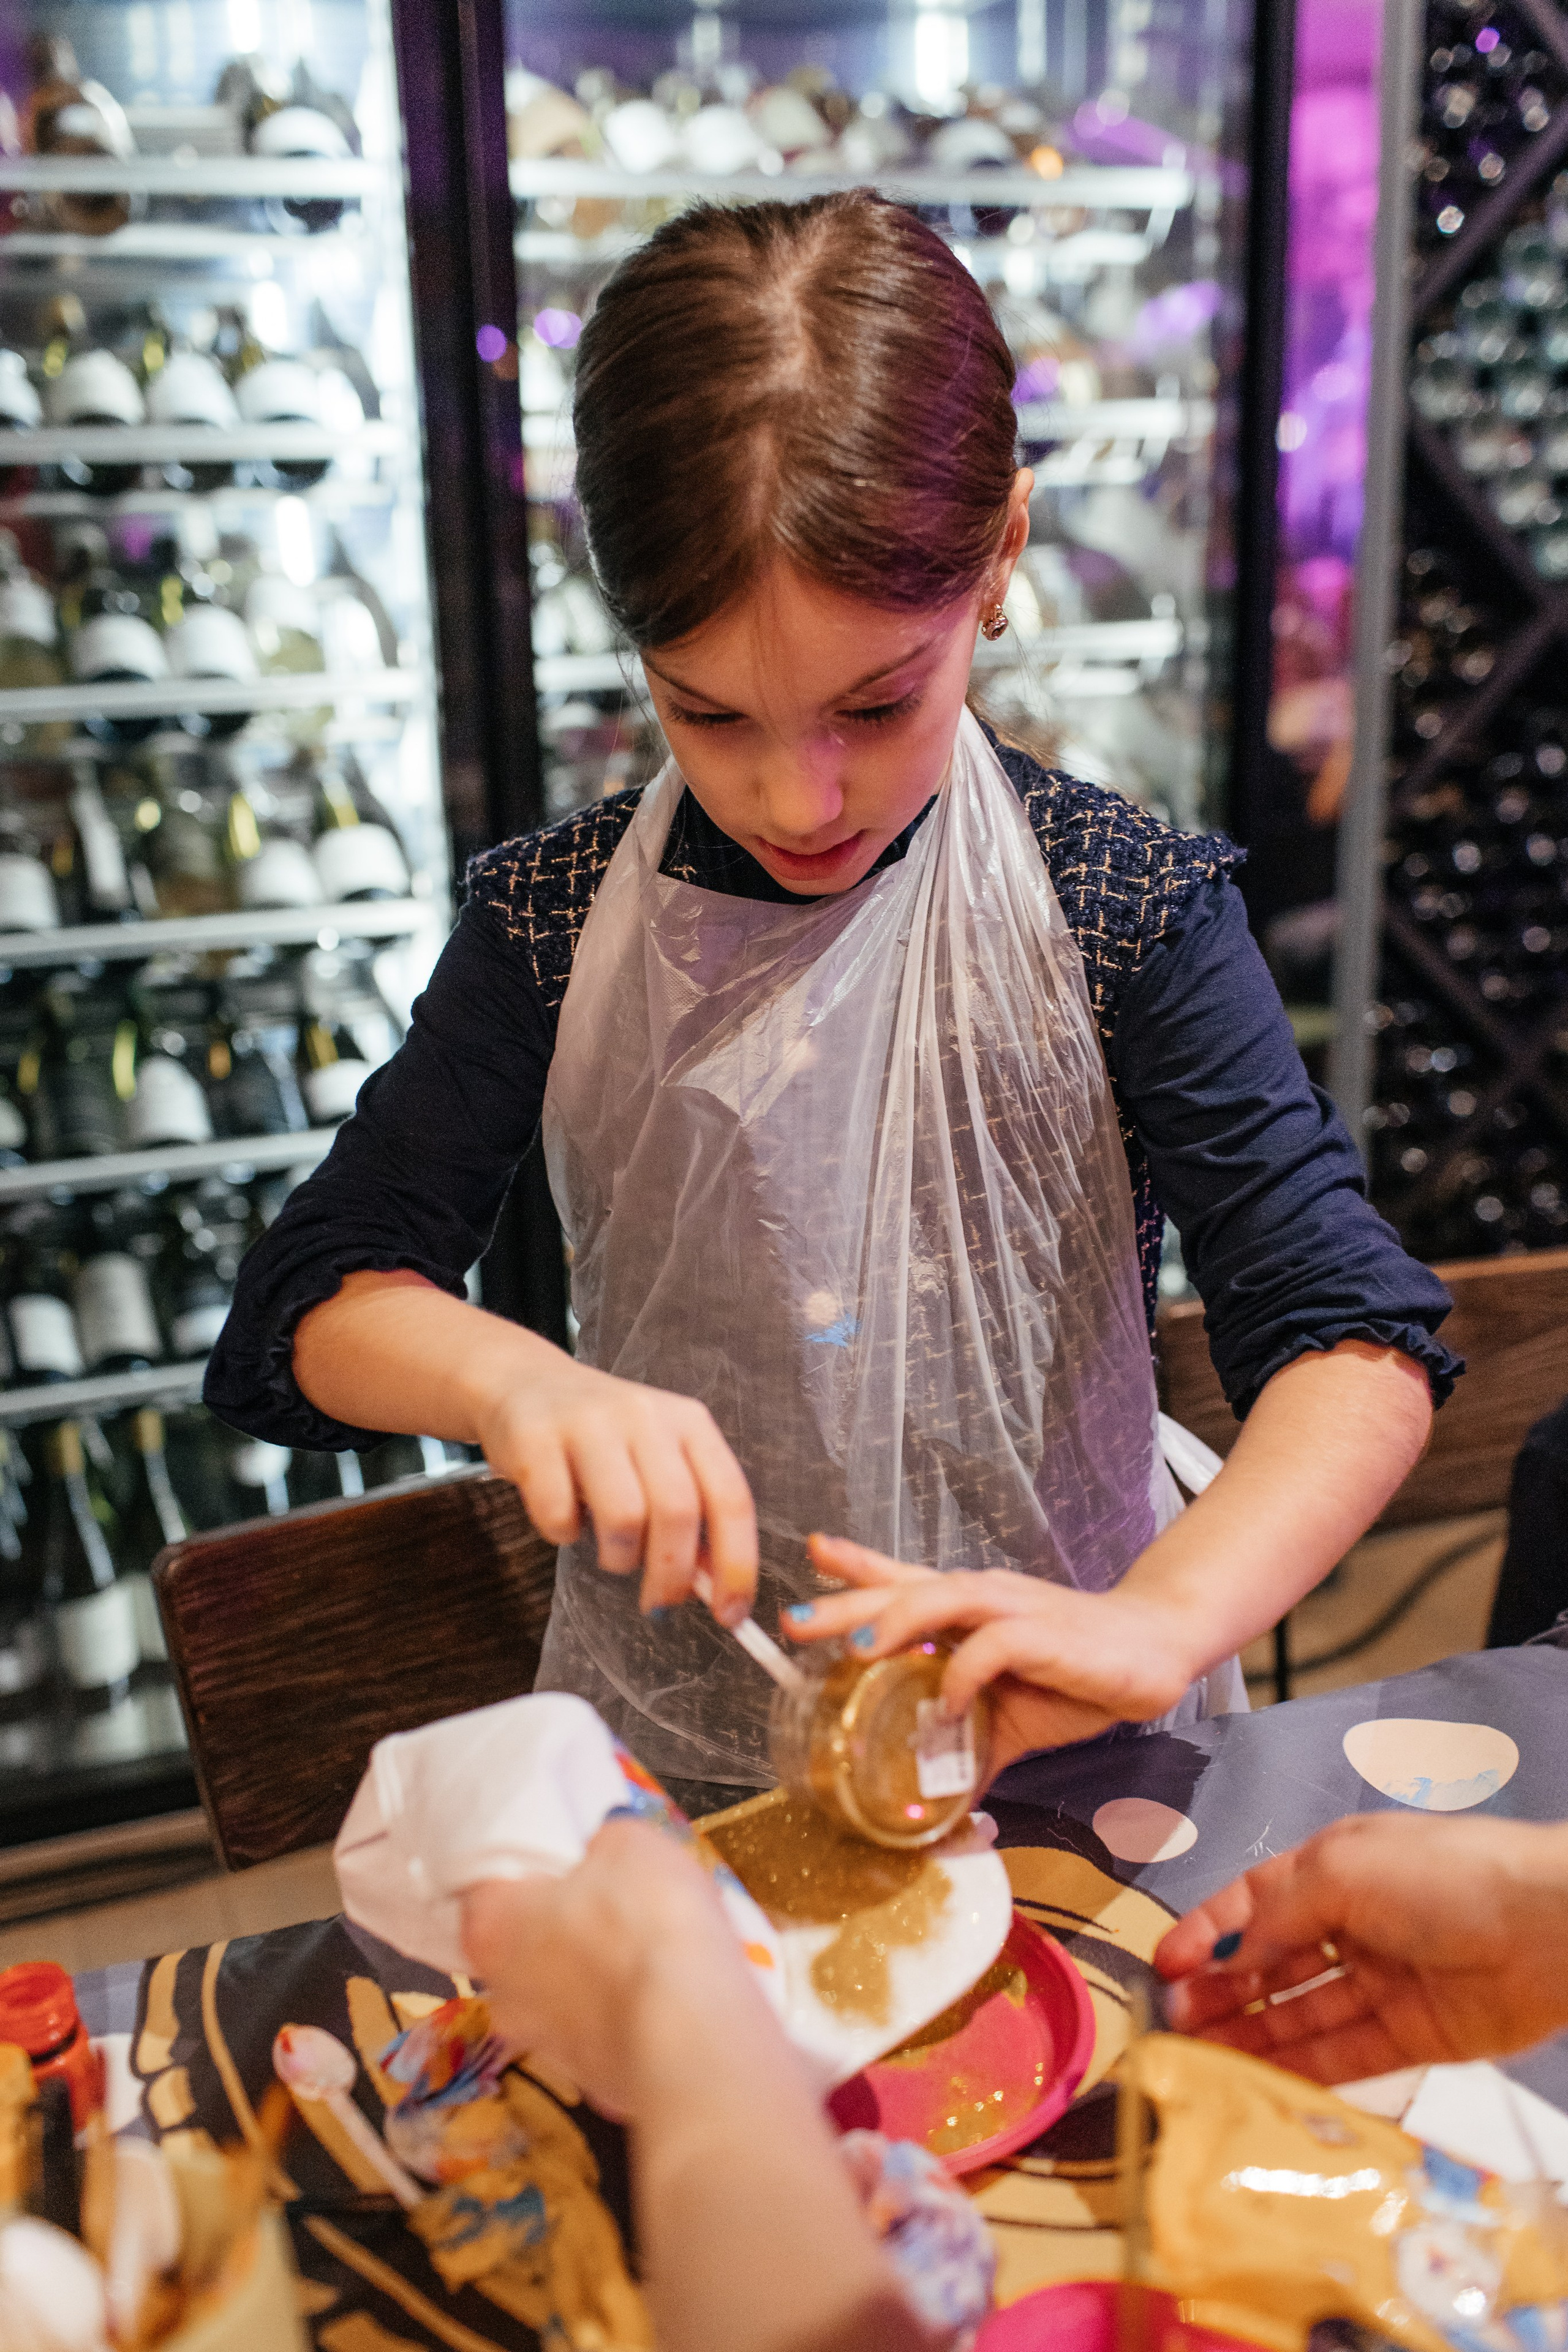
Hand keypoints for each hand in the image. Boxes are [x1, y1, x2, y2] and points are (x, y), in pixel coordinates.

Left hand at [460, 1818, 759, 2119]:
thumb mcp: (630, 1843)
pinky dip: (630, 2010)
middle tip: (612, 1897)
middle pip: (525, 1943)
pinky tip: (669, 1989)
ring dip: (599, 1972)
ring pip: (566, 1992)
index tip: (561, 1857)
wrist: (693, 2035)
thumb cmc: (646, 1924)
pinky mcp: (595, 2080)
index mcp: (490, 1927)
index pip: (486, 1886)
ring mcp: (546, 2046)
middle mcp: (503, 1994)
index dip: (527, 1867)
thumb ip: (603, 1846)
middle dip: (564, 1923)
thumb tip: (605, 1855)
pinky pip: (609, 2028)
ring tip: (651, 1946)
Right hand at [473, 1351, 757, 1618]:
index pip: (731, 1498)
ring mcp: (588, 1422)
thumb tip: (714, 1586)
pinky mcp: (535, 1437)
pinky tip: (562, 1519)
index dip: (737, 1564)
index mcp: (690, 1422)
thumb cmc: (605, 1439)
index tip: (730, 1615)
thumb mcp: (658, 1459)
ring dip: (619, 1558)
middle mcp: (645, 1415)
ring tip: (610, 1552)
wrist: (526, 1383)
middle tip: (658, 1603)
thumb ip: (691, 1513)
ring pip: (623, 1516)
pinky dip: (562, 1534)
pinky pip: (558, 1513)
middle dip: (672, 1575)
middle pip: (678, 1511)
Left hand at [782, 1534, 1197, 1773]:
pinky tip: (946, 1704)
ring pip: (940, 1598)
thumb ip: (965, 1750)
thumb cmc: (1075, 1673)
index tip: (811, 1555)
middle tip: (796, 1619)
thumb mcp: (1006, 1718)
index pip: (900, 1577)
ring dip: (895, 1621)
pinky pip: (992, 1646)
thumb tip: (931, 1805)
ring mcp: (1011, 1610)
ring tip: (855, 1648)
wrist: (1154, 1651)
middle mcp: (981, 1599)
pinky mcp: (1042, 1634)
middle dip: (847, 1601)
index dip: (854, 1567)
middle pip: (902, 1588)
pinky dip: (962, 1674)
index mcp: (966, 1611)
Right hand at [1154, 1813, 1567, 2082]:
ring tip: (1197, 2054)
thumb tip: (1230, 1952)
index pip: (1253, 1904)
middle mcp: (1353, 1924)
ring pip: (1300, 2013)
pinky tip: (1255, 2077)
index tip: (1164, 1968)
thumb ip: (1277, 1914)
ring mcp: (1381, 1983)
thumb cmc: (1444, 1876)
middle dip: (1220, 1989)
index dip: (1208, 1934)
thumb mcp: (1341, 1872)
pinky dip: (1298, 2066)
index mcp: (1334, 1869)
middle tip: (1171, 2022)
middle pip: (1272, 1963)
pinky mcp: (1411, 2037)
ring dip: (1248, 2031)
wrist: (1547, 1928)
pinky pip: (1342, 2055)